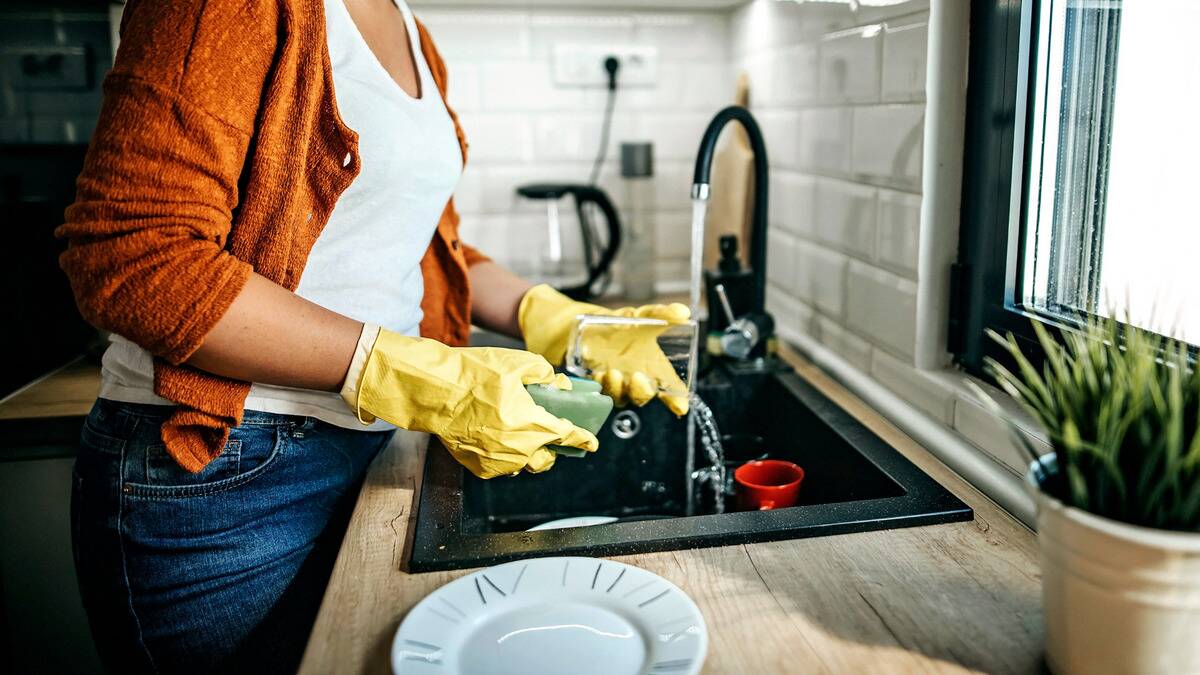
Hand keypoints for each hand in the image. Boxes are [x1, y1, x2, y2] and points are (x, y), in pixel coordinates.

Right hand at [341, 328, 598, 478]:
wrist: (436, 391)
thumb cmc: (475, 374)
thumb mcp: (518, 363)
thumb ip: (545, 375)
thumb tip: (559, 386)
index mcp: (533, 424)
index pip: (567, 435)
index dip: (583, 439)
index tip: (592, 443)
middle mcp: (519, 449)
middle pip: (547, 458)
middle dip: (554, 449)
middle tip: (550, 435)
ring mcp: (498, 461)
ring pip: (524, 465)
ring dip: (528, 453)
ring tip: (521, 436)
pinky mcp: (479, 467)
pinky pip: (501, 467)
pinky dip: (504, 456)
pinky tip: (498, 439)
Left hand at [518, 284, 690, 415]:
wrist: (580, 324)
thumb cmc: (617, 323)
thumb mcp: (639, 315)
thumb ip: (660, 313)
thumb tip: (683, 311)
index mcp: (652, 368)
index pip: (669, 390)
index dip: (676, 400)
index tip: (681, 407)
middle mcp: (633, 380)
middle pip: (643, 397)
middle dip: (643, 393)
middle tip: (638, 377)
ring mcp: (613, 385)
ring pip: (619, 397)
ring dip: (618, 389)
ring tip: (613, 372)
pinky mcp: (592, 385)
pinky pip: (596, 393)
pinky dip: (598, 385)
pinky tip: (596, 373)